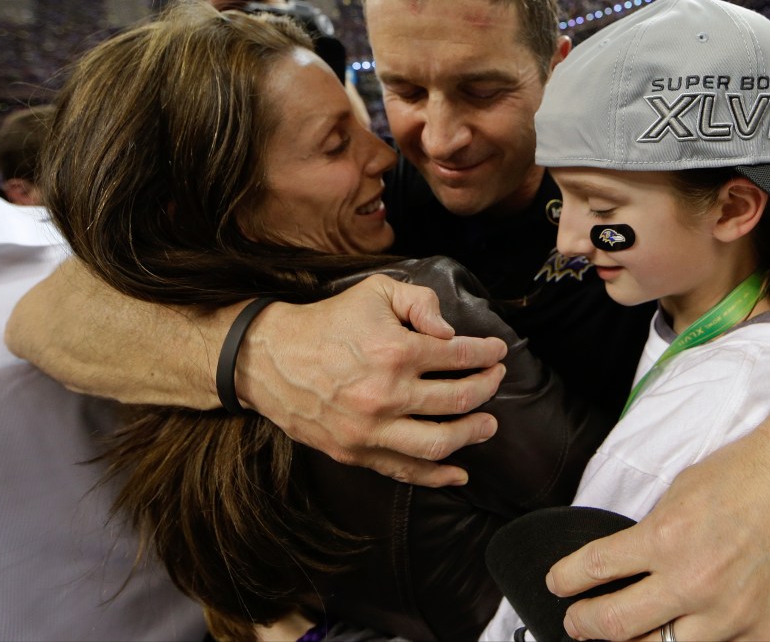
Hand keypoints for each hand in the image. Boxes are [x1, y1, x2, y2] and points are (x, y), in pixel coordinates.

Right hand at [235, 274, 507, 487]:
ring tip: (488, 425)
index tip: (498, 351)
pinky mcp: (356, 452)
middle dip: (487, 387)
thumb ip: (420, 302)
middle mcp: (387, 393)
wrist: (271, 359)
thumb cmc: (328, 322)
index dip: (486, 353)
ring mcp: (371, 429)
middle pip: (458, 399)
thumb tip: (451, 332)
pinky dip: (436, 477)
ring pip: (439, 442)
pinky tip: (459, 474)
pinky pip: (405, 471)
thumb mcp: (375, 292)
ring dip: (472, 434)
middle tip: (496, 379)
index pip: (459, 355)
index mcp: (395, 350)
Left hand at [546, 410, 769, 639]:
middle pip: (615, 625)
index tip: (558, 584)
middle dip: (584, 624)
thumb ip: (649, 535)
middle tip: (577, 620)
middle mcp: (694, 580)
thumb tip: (620, 565)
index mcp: (665, 537)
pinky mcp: (768, 631)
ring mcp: (732, 613)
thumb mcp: (677, 494)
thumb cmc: (741, 475)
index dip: (566, 580)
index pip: (595, 569)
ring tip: (619, 637)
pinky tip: (685, 641)